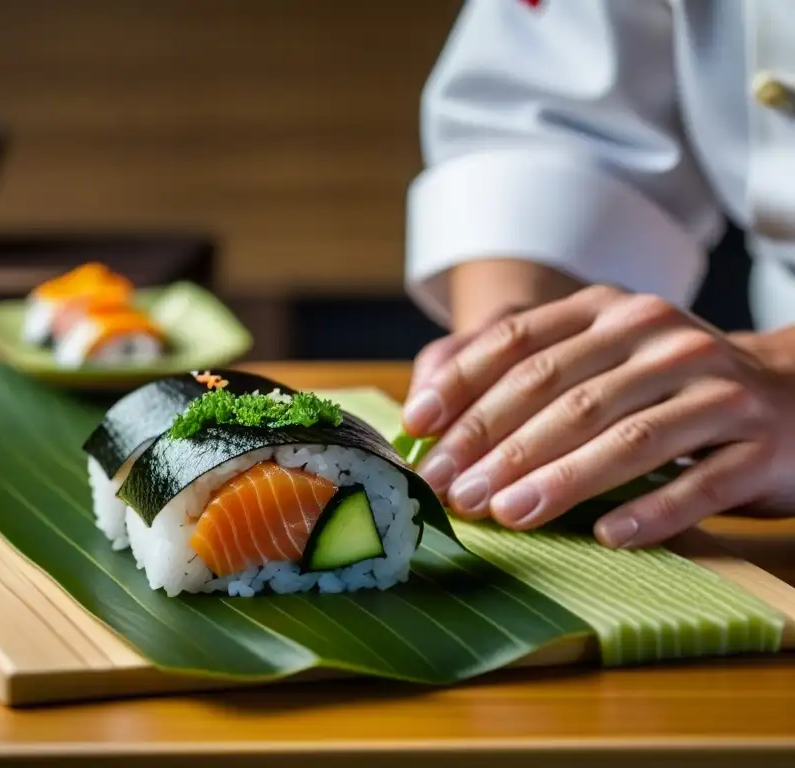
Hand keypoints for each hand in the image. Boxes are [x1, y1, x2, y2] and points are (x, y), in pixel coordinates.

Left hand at [402, 285, 794, 547]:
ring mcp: (716, 387)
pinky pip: (700, 483)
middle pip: (563, 393)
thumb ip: (516, 369)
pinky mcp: (761, 442)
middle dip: (496, 444)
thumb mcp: (594, 357)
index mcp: (608, 311)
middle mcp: (660, 337)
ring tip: (506, 514)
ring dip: (559, 478)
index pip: (520, 343)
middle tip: (450, 489)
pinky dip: (652, 510)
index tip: (417, 429)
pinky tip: (608, 536)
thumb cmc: (665, 384)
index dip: (462, 385)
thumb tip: (424, 401)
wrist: (792, 394)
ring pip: (625, 436)